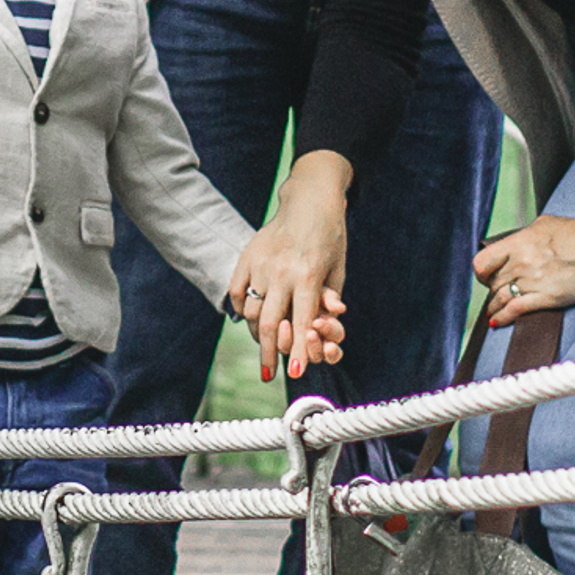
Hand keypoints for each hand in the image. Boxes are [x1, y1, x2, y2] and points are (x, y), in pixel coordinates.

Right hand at [229, 160, 351, 382]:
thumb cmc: (330, 238)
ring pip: (250, 310)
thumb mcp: (338, 270)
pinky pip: (237, 291)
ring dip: (256, 333)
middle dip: (269, 354)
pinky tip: (249, 317)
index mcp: (308, 276)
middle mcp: (281, 271)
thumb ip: (328, 300)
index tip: (294, 373)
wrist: (309, 200)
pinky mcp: (247, 256)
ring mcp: (260, 263)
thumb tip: (323, 326)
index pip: (300, 323)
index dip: (297, 351)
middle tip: (269, 374)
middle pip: (268, 323)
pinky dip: (241, 308)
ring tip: (263, 344)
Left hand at [474, 214, 574, 328]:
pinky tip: (497, 322)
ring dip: (495, 306)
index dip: (482, 272)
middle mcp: (521, 262)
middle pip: (493, 282)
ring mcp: (534, 281)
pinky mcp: (549, 297)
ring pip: (501, 298)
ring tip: (493, 311)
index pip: (483, 261)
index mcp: (519, 242)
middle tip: (496, 293)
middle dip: (493, 289)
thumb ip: (525, 237)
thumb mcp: (544, 225)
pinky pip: (517, 310)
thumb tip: (514, 246)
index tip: (486, 276)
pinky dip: (504, 317)